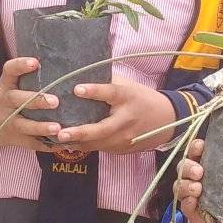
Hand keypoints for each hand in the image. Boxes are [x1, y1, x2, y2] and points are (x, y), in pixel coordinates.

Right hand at [0, 58, 60, 150]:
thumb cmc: (8, 97)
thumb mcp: (9, 84)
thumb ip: (26, 76)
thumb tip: (58, 57)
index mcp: (5, 85)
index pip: (9, 71)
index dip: (20, 65)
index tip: (35, 62)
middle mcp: (5, 103)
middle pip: (17, 100)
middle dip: (36, 101)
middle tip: (55, 101)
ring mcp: (9, 122)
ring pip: (25, 126)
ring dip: (41, 127)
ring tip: (58, 128)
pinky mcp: (16, 139)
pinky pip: (32, 143)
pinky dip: (48, 145)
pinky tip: (64, 144)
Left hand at [56, 80, 177, 154]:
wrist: (167, 121)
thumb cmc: (142, 98)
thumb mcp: (129, 86)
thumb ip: (108, 82)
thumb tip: (81, 73)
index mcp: (128, 98)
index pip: (111, 93)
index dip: (95, 91)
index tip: (77, 89)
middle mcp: (126, 120)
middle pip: (102, 129)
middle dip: (81, 132)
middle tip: (61, 132)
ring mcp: (125, 138)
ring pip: (97, 143)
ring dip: (76, 142)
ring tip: (54, 140)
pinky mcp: (121, 149)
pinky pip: (99, 148)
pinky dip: (83, 146)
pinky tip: (67, 144)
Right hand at [176, 139, 222, 222]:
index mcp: (207, 166)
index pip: (195, 152)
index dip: (195, 147)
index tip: (201, 146)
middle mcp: (195, 178)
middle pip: (183, 166)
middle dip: (188, 166)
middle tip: (199, 172)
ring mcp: (190, 194)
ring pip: (179, 184)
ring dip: (186, 185)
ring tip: (197, 189)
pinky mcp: (190, 211)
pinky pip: (184, 204)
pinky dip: (188, 202)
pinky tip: (193, 202)